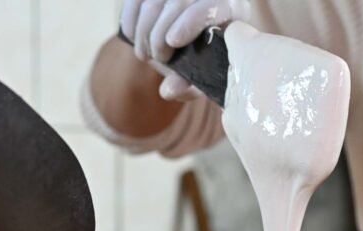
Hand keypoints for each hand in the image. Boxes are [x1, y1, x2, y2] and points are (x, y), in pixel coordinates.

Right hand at [119, 0, 248, 99]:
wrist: (202, 42)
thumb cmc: (208, 62)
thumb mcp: (204, 78)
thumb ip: (190, 85)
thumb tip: (168, 90)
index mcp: (232, 10)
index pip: (213, 5)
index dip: (191, 21)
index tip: (172, 42)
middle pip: (179, 0)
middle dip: (160, 32)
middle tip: (156, 58)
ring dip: (144, 29)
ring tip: (145, 54)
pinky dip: (130, 18)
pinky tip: (132, 37)